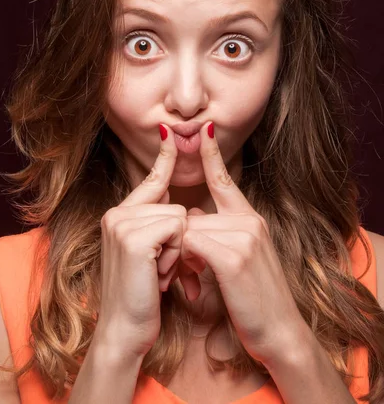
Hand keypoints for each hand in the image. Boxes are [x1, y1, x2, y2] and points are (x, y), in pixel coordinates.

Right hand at [96, 126, 190, 359]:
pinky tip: (157, 274)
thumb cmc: (142, 295)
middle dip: (177, 241)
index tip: (171, 131)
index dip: (164, 156)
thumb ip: (158, 226)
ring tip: (156, 273)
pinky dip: (175, 254)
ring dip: (177, 251)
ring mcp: (122, 223)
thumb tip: (182, 209)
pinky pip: (177, 228)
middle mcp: (117, 213)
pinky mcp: (134, 237)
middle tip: (158, 269)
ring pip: (179, 216)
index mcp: (120, 215)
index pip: (150, 179)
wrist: (125, 330)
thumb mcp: (150, 255)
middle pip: (175, 205)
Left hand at [180, 121, 306, 365]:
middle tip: (189, 275)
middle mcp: (249, 221)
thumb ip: (218, 233)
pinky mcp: (234, 256)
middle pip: (192, 218)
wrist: (280, 332)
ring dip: (183, 260)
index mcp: (250, 218)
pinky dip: (187, 266)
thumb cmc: (254, 299)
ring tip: (197, 284)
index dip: (212, 156)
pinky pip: (191, 246)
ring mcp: (244, 236)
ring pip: (189, 233)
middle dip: (182, 247)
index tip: (204, 129)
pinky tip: (197, 284)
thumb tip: (193, 220)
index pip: (226, 181)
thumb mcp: (240, 258)